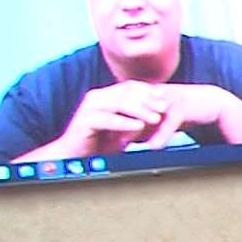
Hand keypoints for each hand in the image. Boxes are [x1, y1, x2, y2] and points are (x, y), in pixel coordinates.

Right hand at [54, 80, 172, 154]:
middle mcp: (96, 97)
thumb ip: (136, 116)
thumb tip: (159, 111)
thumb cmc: (101, 141)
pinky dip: (125, 123)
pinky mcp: (84, 121)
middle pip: (126, 92)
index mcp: (105, 95)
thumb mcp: (123, 126)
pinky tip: (139, 126)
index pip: (129, 86)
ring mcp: (89, 108)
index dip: (148, 90)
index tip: (165, 97)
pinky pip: (108, 120)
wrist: (76, 155)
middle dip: (148, 100)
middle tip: (164, 107)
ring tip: (156, 118)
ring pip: (119, 103)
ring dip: (140, 110)